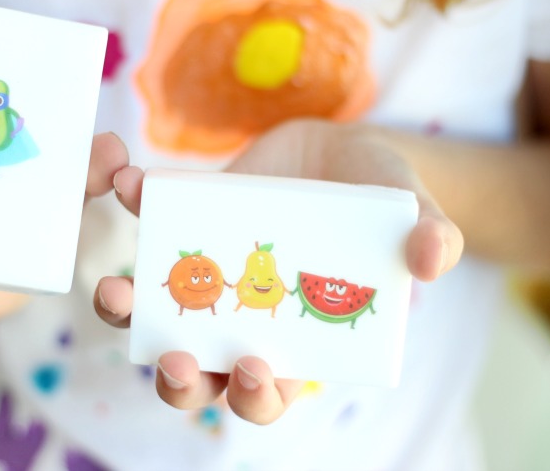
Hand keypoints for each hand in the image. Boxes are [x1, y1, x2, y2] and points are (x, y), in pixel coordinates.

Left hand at [94, 119, 462, 423]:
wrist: (339, 153)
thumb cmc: (380, 200)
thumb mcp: (413, 215)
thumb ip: (430, 237)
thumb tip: (435, 258)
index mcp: (296, 340)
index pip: (269, 393)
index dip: (255, 396)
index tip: (253, 369)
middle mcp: (242, 318)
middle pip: (198, 373)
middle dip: (178, 379)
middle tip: (175, 358)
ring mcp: (210, 276)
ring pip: (156, 315)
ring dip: (127, 312)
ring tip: (115, 290)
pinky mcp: (189, 229)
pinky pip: (151, 229)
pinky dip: (135, 210)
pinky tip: (130, 184)